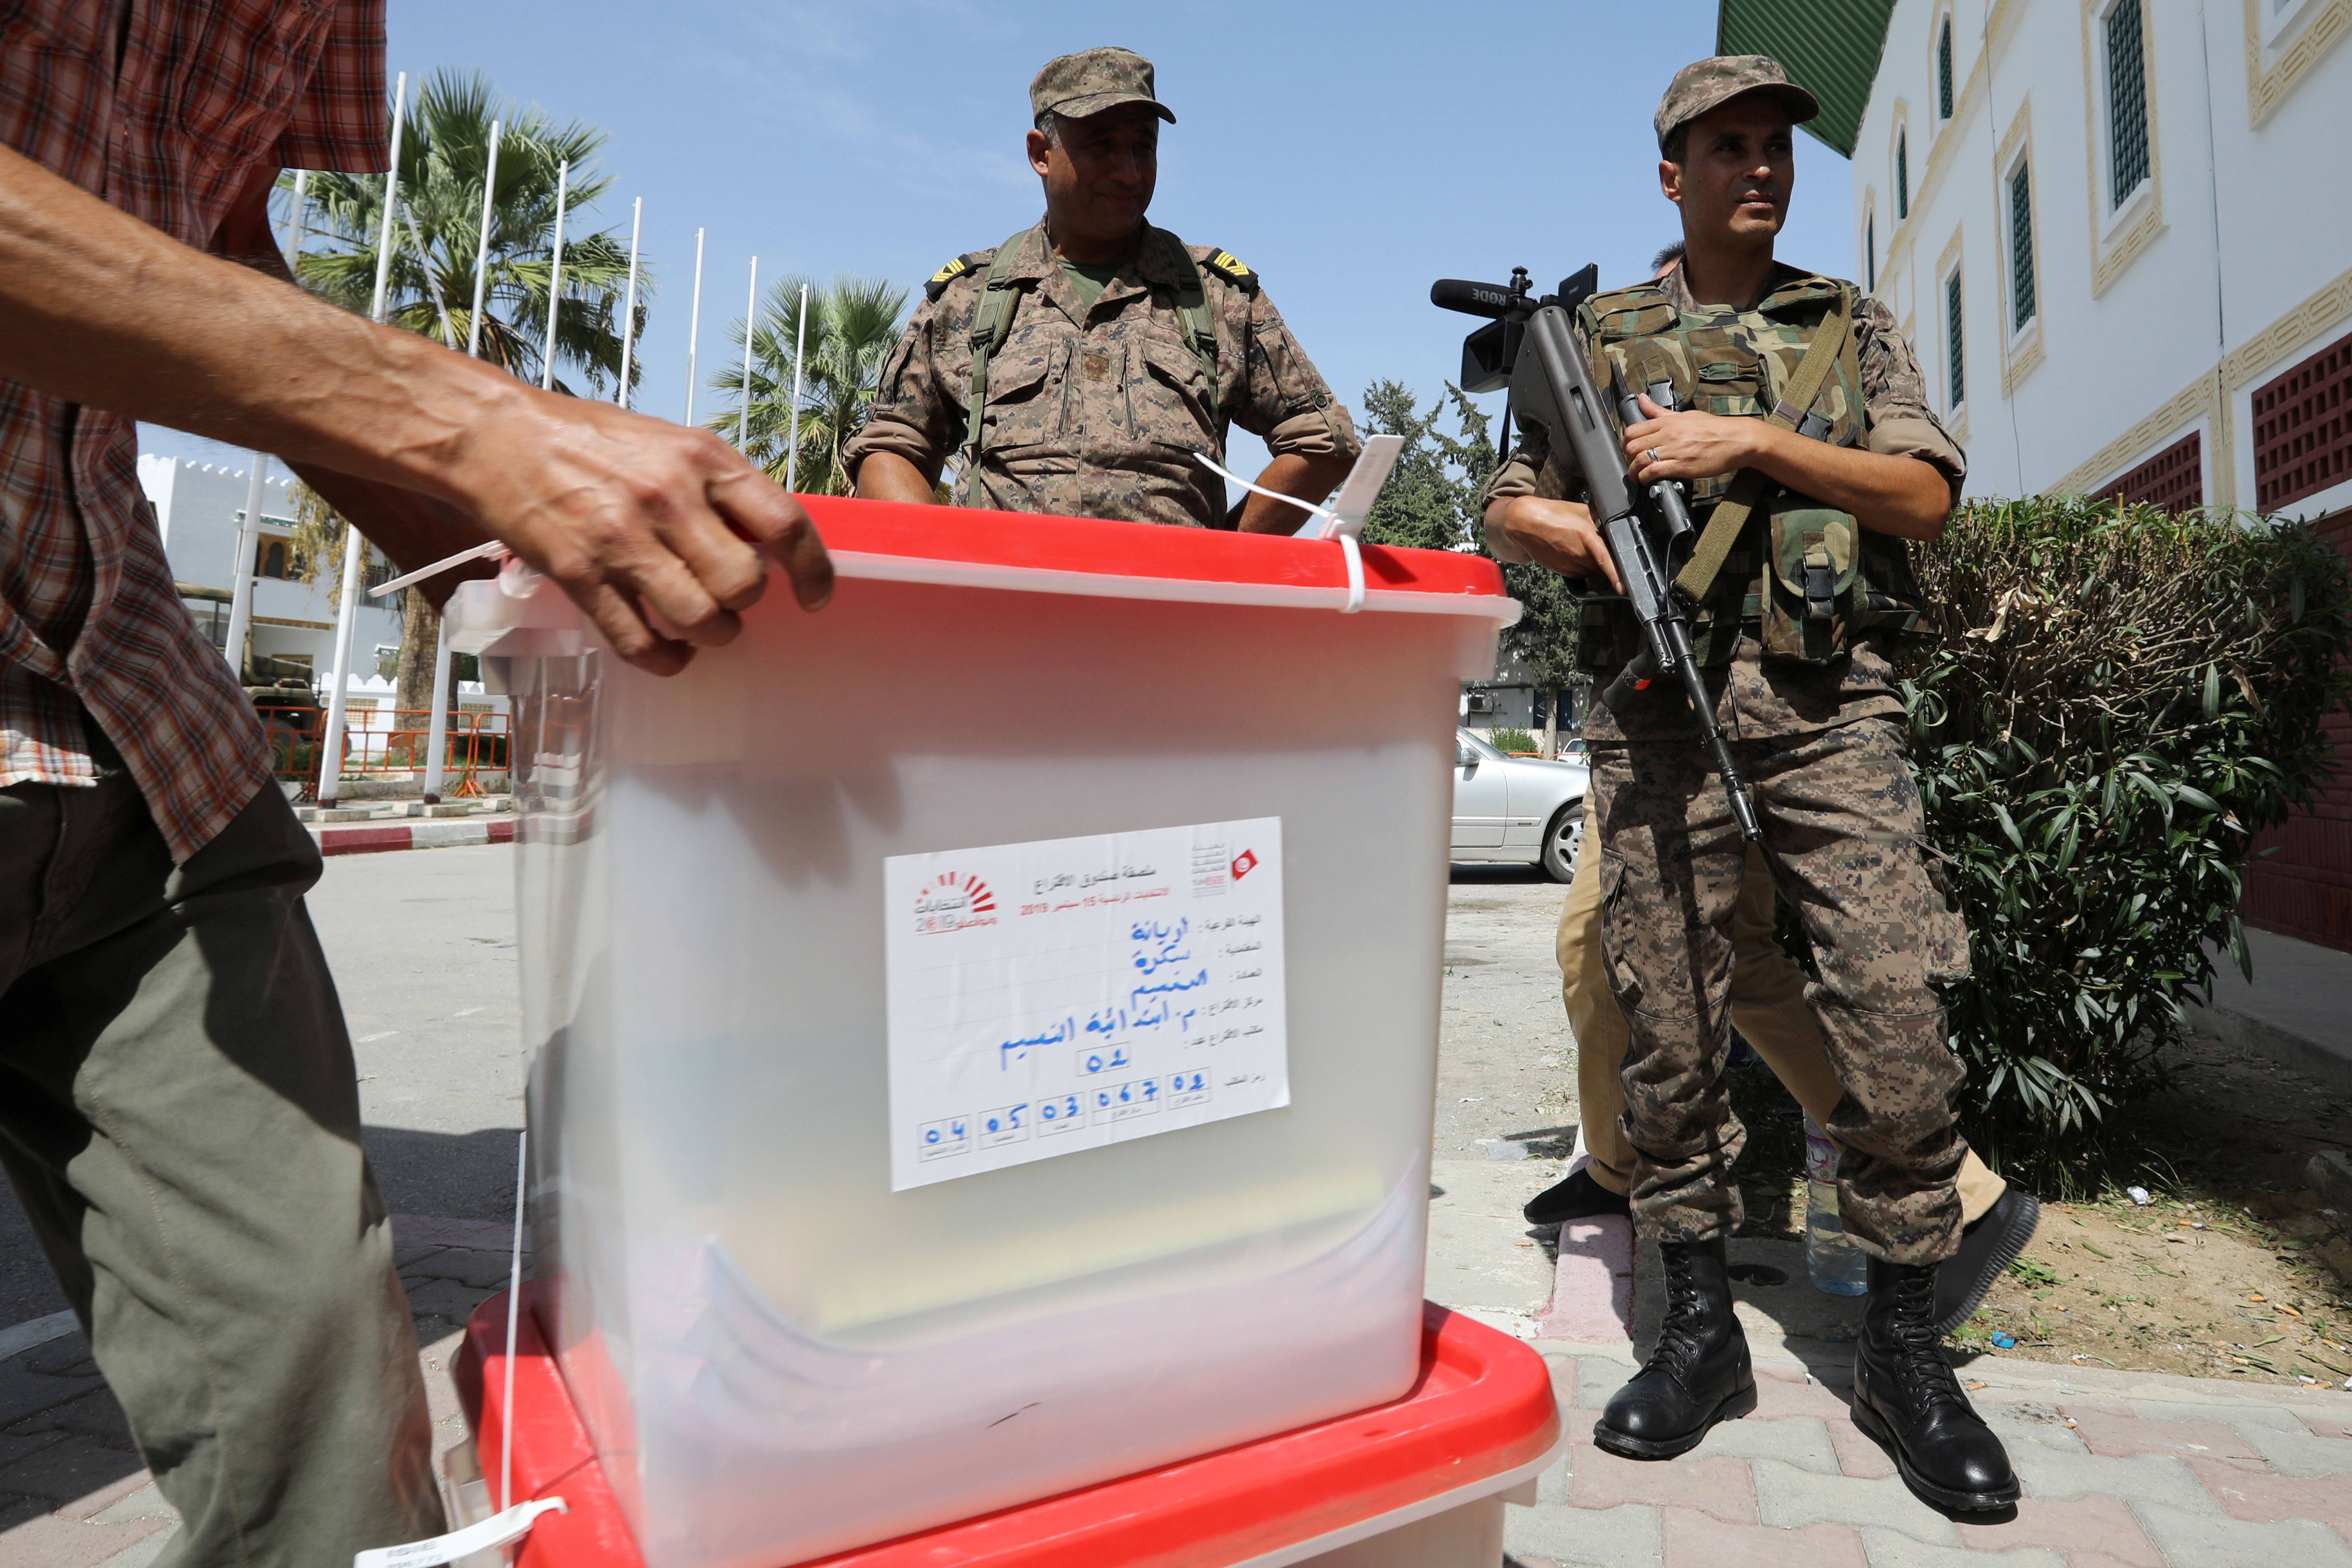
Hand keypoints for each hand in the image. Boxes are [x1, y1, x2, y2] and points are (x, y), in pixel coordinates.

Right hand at [446, 389, 832, 674]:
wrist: (498, 437)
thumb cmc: (592, 441)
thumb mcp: (671, 442)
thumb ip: (720, 488)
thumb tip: (766, 543)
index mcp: (701, 458)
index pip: (784, 522)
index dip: (813, 570)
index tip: (816, 597)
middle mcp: (668, 497)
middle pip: (744, 585)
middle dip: (746, 605)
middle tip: (731, 600)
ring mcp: (622, 539)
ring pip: (700, 619)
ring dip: (712, 635)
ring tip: (702, 626)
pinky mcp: (581, 576)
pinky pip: (641, 644)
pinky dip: (667, 660)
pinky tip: (670, 651)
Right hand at [1495, 496, 1620, 591]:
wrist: (1524, 524)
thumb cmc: (1550, 514)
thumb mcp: (1581, 510)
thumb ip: (1599, 519)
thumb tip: (1611, 524)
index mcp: (1585, 536)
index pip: (1605, 559)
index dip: (1616, 575)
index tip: (1623, 587)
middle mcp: (1577, 554)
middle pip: (1601, 567)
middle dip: (1606, 561)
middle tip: (1604, 549)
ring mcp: (1569, 564)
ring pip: (1590, 572)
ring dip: (1593, 564)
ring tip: (1584, 547)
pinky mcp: (1562, 570)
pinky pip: (1579, 573)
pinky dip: (1582, 567)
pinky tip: (1575, 553)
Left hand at [1621, 393, 1765, 487]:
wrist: (1736, 440)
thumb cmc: (1713, 428)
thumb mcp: (1684, 415)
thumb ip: (1659, 411)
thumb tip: (1642, 399)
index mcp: (1667, 422)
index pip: (1633, 430)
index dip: (1626, 442)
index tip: (1629, 450)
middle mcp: (1667, 434)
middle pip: (1632, 446)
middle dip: (1627, 458)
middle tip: (1631, 464)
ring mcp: (1674, 450)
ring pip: (1640, 460)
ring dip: (1634, 471)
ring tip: (1636, 476)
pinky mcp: (1681, 466)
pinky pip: (1653, 471)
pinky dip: (1645, 478)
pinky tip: (1647, 481)